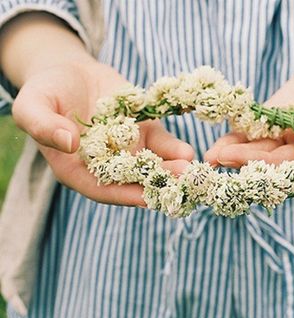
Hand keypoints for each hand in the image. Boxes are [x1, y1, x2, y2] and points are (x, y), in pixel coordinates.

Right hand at [12, 61, 193, 205]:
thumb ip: (43, 125)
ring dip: (172, 170)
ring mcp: (128, 150)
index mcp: (76, 168)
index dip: (124, 194)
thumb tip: (68, 143)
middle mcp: (106, 164)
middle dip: (156, 185)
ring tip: (190, 170)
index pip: (101, 188)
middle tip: (179, 185)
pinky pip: (161, 144)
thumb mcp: (33, 105)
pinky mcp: (144, 133)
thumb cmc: (46, 91)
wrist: (70, 71)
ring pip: (152, 166)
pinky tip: (188, 151)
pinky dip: (175, 149)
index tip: (146, 198)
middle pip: (133, 182)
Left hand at [205, 50, 293, 167]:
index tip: (264, 172)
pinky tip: (215, 144)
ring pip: (261, 151)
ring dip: (236, 154)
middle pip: (278, 162)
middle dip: (251, 162)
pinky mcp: (274, 122)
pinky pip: (253, 133)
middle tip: (223, 160)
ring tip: (211, 156)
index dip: (287, 170)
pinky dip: (235, 138)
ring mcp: (288, 138)